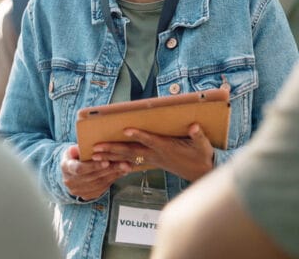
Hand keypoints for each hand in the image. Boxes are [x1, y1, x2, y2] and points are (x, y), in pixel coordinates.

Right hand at [61, 145, 130, 200]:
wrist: (71, 173)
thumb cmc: (74, 157)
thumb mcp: (72, 150)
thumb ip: (76, 149)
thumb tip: (78, 148)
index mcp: (66, 168)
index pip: (80, 169)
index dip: (93, 166)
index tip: (106, 162)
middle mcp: (71, 182)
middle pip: (92, 177)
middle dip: (109, 169)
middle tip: (123, 163)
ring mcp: (79, 191)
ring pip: (99, 183)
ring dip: (114, 174)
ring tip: (125, 166)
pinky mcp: (87, 195)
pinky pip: (102, 188)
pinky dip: (113, 179)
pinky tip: (121, 172)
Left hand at [91, 123, 214, 181]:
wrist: (200, 172)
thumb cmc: (201, 155)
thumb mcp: (203, 145)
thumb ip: (198, 135)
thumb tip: (194, 126)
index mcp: (166, 148)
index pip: (150, 140)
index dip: (139, 135)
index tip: (126, 129)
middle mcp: (156, 155)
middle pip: (131, 151)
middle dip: (113, 149)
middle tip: (96, 148)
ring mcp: (152, 160)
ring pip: (128, 158)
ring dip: (111, 156)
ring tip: (95, 155)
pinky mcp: (151, 163)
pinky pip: (132, 164)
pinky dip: (119, 164)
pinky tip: (107, 164)